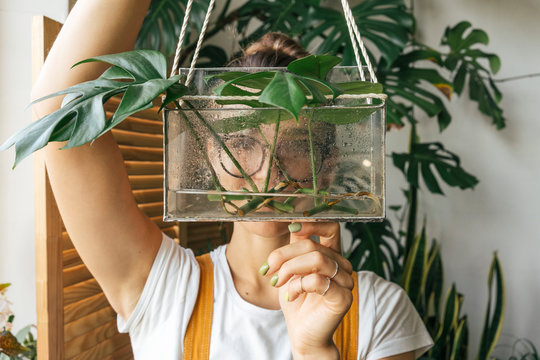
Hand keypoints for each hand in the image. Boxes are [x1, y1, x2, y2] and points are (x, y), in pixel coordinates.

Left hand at [265, 222, 353, 358]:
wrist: (301, 332)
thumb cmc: (296, 299)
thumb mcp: (290, 268)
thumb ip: (293, 247)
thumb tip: (290, 223)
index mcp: (332, 254)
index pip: (330, 227)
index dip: (311, 223)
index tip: (290, 228)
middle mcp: (342, 265)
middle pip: (312, 245)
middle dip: (284, 256)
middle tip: (269, 270)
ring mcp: (346, 281)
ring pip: (316, 259)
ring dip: (289, 270)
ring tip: (278, 283)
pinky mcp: (343, 297)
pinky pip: (318, 281)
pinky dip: (298, 286)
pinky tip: (291, 296)